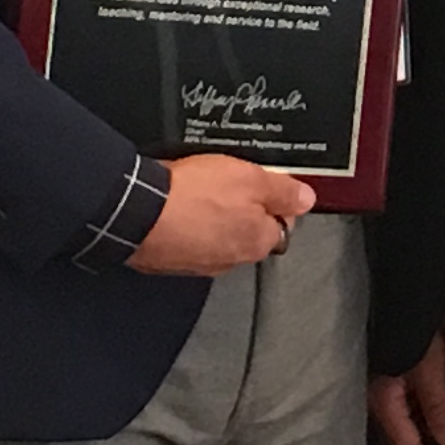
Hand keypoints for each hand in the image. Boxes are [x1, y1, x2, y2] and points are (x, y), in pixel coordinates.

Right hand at [128, 155, 318, 275]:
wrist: (136, 212)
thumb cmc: (196, 194)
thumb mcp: (250, 180)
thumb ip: (283, 191)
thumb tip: (308, 199)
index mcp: (258, 242)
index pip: (282, 224)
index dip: (275, 200)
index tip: (261, 182)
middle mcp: (233, 261)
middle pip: (249, 232)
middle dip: (243, 210)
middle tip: (226, 183)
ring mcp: (200, 264)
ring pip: (218, 237)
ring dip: (214, 219)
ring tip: (198, 192)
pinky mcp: (170, 262)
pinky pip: (189, 242)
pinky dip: (188, 228)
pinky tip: (177, 209)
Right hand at [371, 331, 444, 444]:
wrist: (395, 294)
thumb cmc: (412, 325)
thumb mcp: (429, 364)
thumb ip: (438, 404)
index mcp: (384, 404)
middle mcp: (377, 407)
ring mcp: (380, 399)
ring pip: (400, 443)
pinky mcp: (388, 390)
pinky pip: (403, 426)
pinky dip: (419, 444)